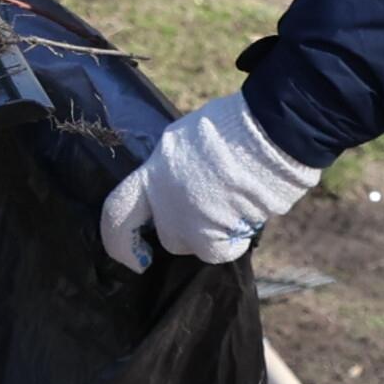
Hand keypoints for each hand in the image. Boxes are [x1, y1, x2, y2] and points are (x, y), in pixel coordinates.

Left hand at [96, 90, 323, 271]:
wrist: (267, 137)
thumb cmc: (230, 128)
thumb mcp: (184, 142)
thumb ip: (173, 168)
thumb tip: (177, 184)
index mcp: (152, 174)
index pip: (116, 211)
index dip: (118, 238)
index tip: (133, 254)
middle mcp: (165, 204)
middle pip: (167, 234)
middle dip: (185, 229)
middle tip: (211, 208)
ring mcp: (188, 224)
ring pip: (194, 244)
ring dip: (210, 233)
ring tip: (234, 204)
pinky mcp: (214, 240)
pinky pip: (221, 251)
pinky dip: (233, 241)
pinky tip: (247, 216)